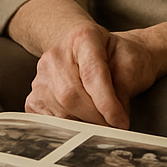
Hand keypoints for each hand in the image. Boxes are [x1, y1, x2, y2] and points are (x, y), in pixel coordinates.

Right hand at [27, 23, 158, 127]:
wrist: (95, 50)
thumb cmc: (115, 55)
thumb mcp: (130, 61)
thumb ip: (124, 86)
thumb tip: (115, 119)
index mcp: (84, 38)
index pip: (91, 74)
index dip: (106, 103)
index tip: (120, 122)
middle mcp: (56, 54)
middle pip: (71, 95)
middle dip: (96, 118)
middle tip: (114, 126)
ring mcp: (42, 74)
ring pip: (60, 110)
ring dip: (84, 124)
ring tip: (101, 122)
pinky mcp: (35, 94)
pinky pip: (47, 119)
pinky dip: (68, 127)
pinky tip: (82, 121)